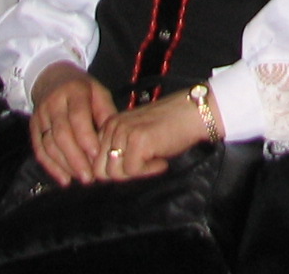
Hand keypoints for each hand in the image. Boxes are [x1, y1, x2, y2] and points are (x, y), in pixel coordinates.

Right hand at [31, 63, 118, 185]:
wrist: (52, 77)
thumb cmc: (82, 88)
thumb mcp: (99, 92)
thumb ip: (106, 113)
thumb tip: (114, 139)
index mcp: (74, 91)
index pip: (77, 116)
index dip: (86, 138)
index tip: (96, 156)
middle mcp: (53, 103)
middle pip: (62, 134)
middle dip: (75, 158)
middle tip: (89, 176)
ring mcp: (40, 115)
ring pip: (49, 144)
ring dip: (65, 165)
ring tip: (80, 178)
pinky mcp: (33, 127)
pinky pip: (39, 150)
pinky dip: (51, 167)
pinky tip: (64, 179)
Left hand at [95, 90, 211, 181]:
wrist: (193, 113)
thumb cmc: (169, 126)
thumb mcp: (136, 134)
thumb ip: (119, 148)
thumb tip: (105, 176)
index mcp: (109, 124)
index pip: (95, 161)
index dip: (113, 172)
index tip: (133, 169)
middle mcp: (113, 126)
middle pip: (101, 171)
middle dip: (122, 175)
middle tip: (143, 167)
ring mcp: (124, 132)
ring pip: (116, 173)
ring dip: (136, 174)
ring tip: (154, 161)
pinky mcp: (138, 140)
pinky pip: (133, 171)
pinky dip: (150, 171)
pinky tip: (162, 161)